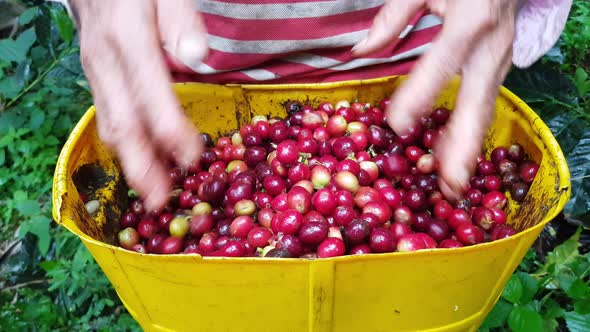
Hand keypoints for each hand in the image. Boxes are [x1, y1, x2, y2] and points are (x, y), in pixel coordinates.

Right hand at [71, 0, 207, 209]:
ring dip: (132, 165)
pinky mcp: (95, 79)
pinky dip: (126, 147)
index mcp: (128, 40)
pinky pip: (107, 118)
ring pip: (110, 127)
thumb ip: (182, 22)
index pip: (151, 98)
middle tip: (163, 202)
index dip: (172, 134)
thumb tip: (197, 56)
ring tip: (154, 194)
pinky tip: (142, 162)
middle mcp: (106, 63)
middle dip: (142, 169)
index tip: (194, 158)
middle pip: (122, 125)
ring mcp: (96, 73)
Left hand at [353, 0, 517, 200]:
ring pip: (483, 113)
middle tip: (447, 184)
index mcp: (469, 23)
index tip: (397, 125)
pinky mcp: (500, 70)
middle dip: (462, 148)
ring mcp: (500, 62)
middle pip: (477, 105)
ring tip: (450, 186)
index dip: (420, 97)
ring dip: (467, 151)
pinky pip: (483, 107)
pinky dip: (468, 136)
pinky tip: (451, 158)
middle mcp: (490, 49)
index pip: (441, 66)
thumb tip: (361, 50)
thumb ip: (393, 17)